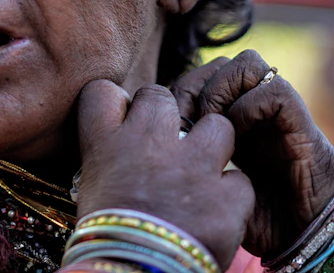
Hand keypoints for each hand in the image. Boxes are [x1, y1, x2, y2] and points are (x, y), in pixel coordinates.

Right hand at [76, 80, 255, 269]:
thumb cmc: (108, 240)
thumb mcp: (93, 191)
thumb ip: (111, 158)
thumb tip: (125, 146)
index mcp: (105, 144)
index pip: (103, 92)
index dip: (117, 104)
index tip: (124, 119)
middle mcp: (147, 142)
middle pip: (159, 95)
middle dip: (166, 114)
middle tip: (166, 144)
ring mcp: (191, 165)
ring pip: (216, 126)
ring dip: (212, 145)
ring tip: (204, 172)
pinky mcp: (226, 197)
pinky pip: (240, 181)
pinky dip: (232, 198)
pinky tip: (218, 213)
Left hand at [171, 50, 333, 258]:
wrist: (315, 234)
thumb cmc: (266, 217)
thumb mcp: (217, 195)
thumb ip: (191, 172)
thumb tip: (150, 168)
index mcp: (230, 119)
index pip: (198, 78)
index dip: (179, 93)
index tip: (166, 123)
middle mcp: (252, 108)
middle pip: (218, 63)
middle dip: (197, 84)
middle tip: (188, 120)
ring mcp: (276, 112)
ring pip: (247, 62)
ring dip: (222, 86)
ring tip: (211, 121)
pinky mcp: (299, 122)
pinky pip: (273, 90)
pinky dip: (250, 105)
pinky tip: (237, 133)